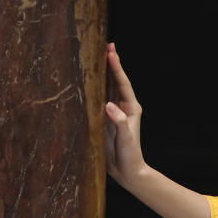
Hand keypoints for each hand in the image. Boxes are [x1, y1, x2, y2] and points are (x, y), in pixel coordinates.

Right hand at [104, 43, 144, 186]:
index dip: (116, 67)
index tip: (111, 51)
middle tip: (105, 45)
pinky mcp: (105, 119)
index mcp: (131, 108)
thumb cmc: (130, 155)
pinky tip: (87, 79)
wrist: (128, 172)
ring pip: (107, 87)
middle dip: (110, 63)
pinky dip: (94, 87)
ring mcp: (114, 112)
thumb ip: (119, 122)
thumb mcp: (125, 139)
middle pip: (115, 81)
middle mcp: (123, 107)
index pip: (122, 83)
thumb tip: (109, 105)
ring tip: (96, 56)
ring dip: (102, 72)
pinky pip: (98, 98)